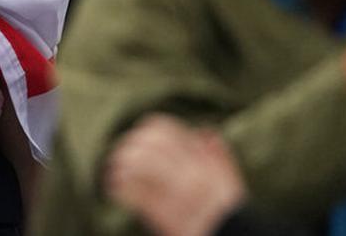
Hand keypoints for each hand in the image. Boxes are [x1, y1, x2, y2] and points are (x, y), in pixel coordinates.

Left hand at [105, 115, 245, 235]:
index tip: (138, 138)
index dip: (147, 131)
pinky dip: (121, 189)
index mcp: (203, 161)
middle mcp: (190, 173)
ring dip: (122, 166)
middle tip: (120, 154)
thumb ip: (219, 156)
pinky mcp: (165, 215)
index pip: (165, 130)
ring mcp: (177, 193)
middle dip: (129, 147)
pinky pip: (135, 195)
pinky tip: (115, 189)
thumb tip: (203, 131)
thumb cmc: (229, 215)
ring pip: (139, 165)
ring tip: (115, 171)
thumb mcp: (230, 182)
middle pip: (148, 144)